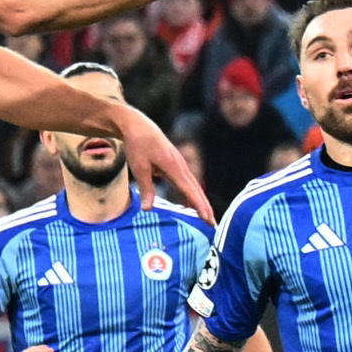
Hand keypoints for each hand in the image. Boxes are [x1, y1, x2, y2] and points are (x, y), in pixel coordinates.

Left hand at [117, 103, 214, 220]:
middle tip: (213, 225)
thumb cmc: (138, 146)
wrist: (139, 127)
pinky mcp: (176, 165)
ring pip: (194, 187)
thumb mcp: (139, 168)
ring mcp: (180, 165)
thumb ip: (146, 189)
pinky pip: (188, 183)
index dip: (199, 206)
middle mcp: (181, 167)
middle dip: (205, 208)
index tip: (208, 219)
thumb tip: (147, 210)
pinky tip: (193, 203)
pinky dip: (193, 194)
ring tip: (207, 217)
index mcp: (174, 167)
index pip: (190, 191)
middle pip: (197, 190)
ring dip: (201, 202)